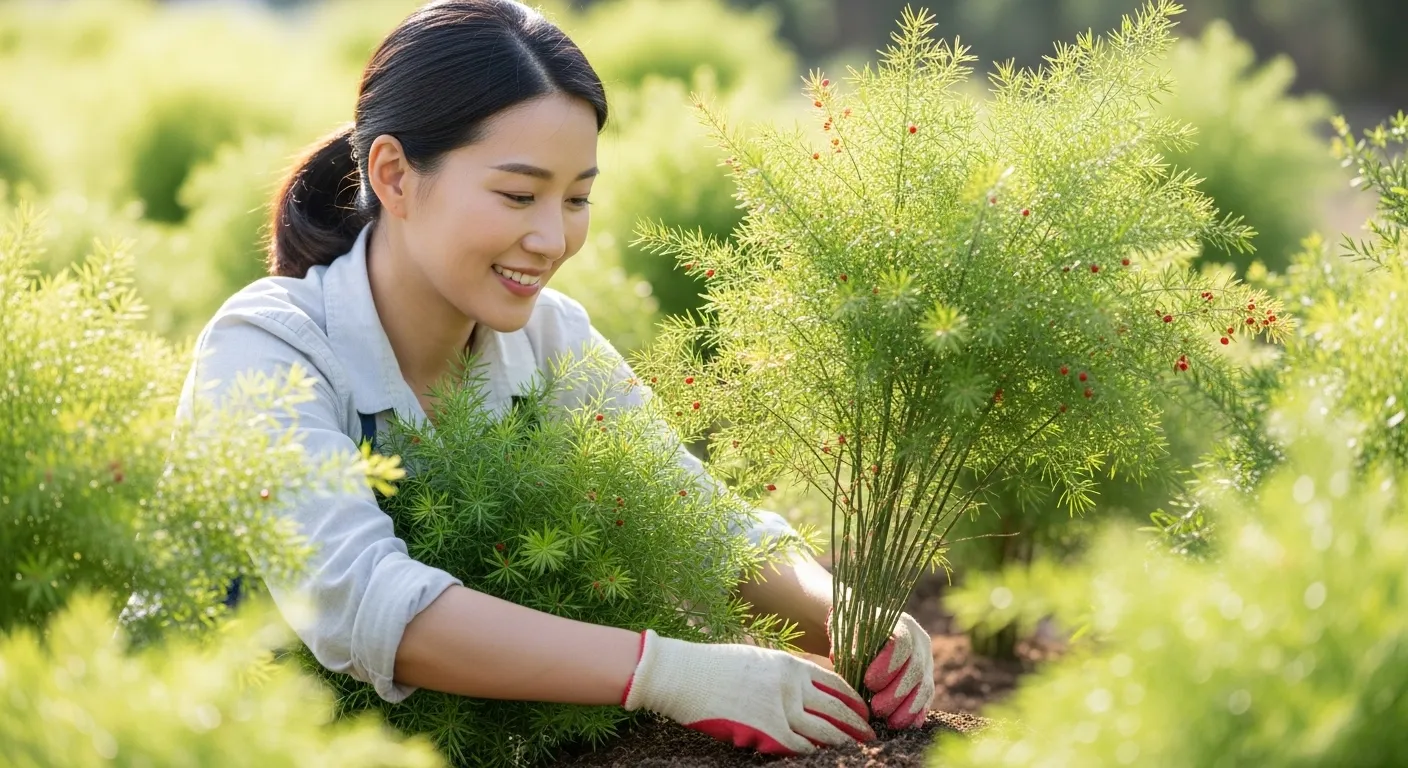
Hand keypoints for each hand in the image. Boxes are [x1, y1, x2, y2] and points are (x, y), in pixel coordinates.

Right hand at [621, 629, 875, 755]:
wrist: (683, 674)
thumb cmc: (714, 667)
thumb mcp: (757, 660)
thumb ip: (783, 676)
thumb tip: (803, 692)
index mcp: (790, 664)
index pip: (835, 683)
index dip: (853, 700)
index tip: (864, 712)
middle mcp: (791, 684)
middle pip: (836, 708)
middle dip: (857, 725)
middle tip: (872, 736)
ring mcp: (779, 707)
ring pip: (824, 730)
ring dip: (844, 742)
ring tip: (859, 751)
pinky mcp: (765, 729)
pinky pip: (799, 746)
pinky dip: (814, 752)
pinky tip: (824, 758)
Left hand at [829, 609, 933, 728]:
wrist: (863, 632)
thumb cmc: (852, 631)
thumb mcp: (847, 629)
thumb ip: (848, 643)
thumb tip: (845, 659)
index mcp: (901, 625)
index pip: (902, 644)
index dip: (888, 665)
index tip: (869, 682)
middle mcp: (919, 643)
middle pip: (915, 669)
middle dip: (896, 693)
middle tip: (876, 709)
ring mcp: (926, 662)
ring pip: (924, 687)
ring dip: (908, 708)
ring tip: (890, 723)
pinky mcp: (927, 680)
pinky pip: (927, 699)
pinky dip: (916, 713)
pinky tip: (904, 725)